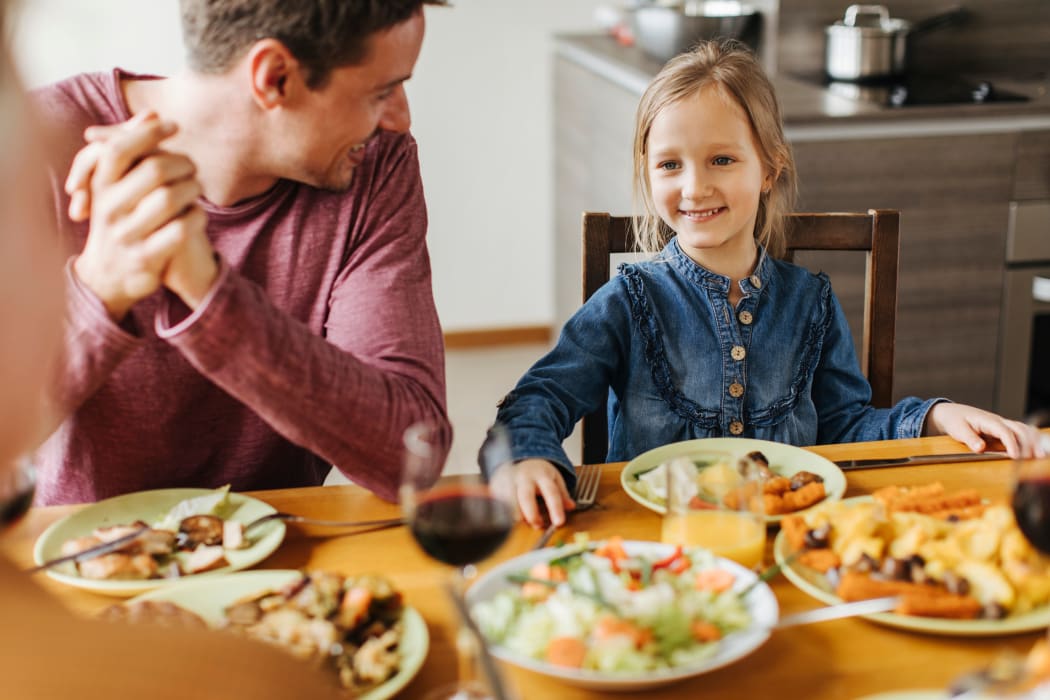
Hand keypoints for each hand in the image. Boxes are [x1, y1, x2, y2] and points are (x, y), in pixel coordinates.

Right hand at [68, 113, 215, 316]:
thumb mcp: (116, 184)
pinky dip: (197, 217)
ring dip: (193, 188)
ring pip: (171, 198)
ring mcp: (126, 234)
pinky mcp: (146, 257)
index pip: (120, 148)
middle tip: (192, 166)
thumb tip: (152, 112)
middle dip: (182, 162)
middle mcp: (108, 208)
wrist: (109, 275)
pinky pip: (181, 229)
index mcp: (99, 185)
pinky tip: (198, 214)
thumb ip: (132, 147)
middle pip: (155, 170)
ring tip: (197, 188)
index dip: (148, 132)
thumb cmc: (120, 217)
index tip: (173, 125)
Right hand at [490, 458, 575, 528]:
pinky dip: (503, 511)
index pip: (550, 492)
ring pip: (508, 500)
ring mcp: (508, 481)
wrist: (520, 459)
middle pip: (526, 496)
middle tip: (537, 525)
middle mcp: (524, 478)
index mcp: (542, 475)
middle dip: (531, 513)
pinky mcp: (496, 486)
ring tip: (523, 522)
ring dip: (515, 514)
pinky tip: (507, 518)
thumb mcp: (555, 478)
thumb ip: (562, 494)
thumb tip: (571, 507)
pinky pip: (497, 501)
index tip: (559, 522)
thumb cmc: (539, 473)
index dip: (555, 508)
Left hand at [924, 402, 1046, 458]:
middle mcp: (999, 421)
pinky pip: (1021, 433)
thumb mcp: (958, 429)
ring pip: (1023, 429)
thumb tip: (980, 448)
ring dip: (1033, 441)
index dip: (1012, 444)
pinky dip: (1030, 439)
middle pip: (1019, 429)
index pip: (1004, 431)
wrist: (952, 412)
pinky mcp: (1004, 430)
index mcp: (987, 420)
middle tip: (1036, 457)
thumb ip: (970, 439)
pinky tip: (1036, 448)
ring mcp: (1003, 424)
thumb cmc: (955, 420)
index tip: (1016, 456)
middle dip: (1029, 442)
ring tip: (1040, 455)